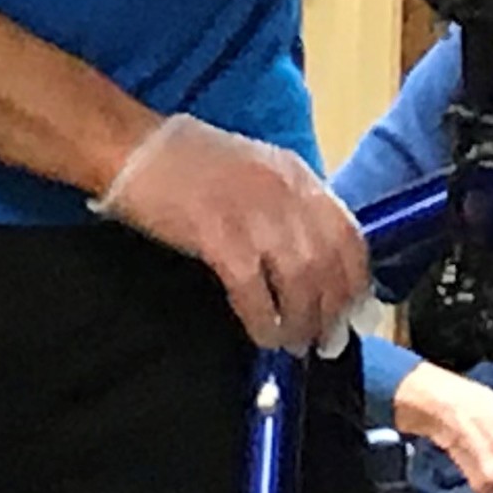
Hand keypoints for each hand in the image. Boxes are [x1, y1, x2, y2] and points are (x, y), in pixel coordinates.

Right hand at [96, 114, 369, 350]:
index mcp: (297, 175)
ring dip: (303, 321)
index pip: (348, 234)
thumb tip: (310, 257)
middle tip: (326, 341)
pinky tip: (263, 336)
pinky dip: (264, 321)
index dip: (355, 280)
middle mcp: (286, 193)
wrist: (137, 148)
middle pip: (330, 263)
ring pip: (301, 281)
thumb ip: (287, 206)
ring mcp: (255, 214)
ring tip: (295, 344)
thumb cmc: (189, 162)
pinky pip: (255, 292)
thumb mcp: (257, 171)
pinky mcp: (220, 236)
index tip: (352, 310)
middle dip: (333, 310)